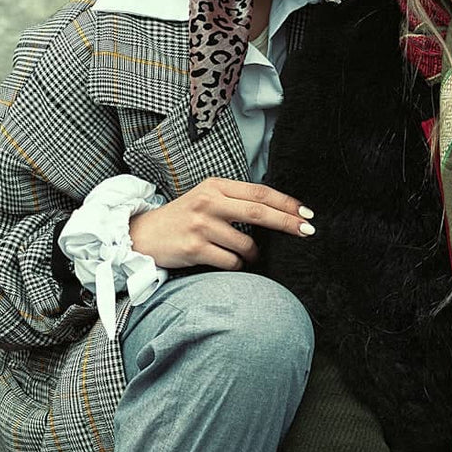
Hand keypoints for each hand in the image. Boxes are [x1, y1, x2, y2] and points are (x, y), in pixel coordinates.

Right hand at [129, 177, 313, 270]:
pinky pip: (231, 262)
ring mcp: (200, 225)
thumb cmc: (182, 218)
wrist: (143, 235)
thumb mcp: (207, 199)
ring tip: (245, 254)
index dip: (286, 203)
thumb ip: (235, 201)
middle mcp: (208, 202)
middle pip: (258, 212)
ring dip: (253, 254)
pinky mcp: (194, 248)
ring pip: (246, 244)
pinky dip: (236, 265)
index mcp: (215, 186)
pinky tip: (227, 261)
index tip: (306, 212)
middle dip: (287, 223)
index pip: (259, 192)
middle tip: (308, 231)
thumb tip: (278, 212)